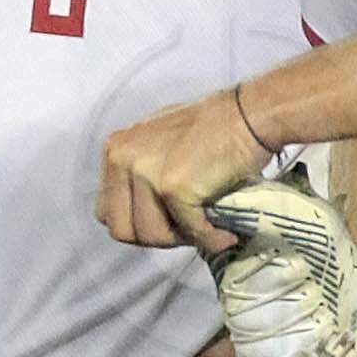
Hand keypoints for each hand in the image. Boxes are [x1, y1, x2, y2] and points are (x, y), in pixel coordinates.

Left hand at [97, 88, 263, 249]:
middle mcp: (122, 158)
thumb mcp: (159, 143)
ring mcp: (145, 172)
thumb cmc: (214, 130)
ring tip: (206, 229)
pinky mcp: (172, 187)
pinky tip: (224, 235)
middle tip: (187, 230)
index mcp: (115, 150)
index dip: (138, 224)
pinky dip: (209, 239)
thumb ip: (141, 173)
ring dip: (182, 240)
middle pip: (122, 229)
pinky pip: (187, 231)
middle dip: (156, 236)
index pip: (107, 212)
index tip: (167, 222)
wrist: (249, 116)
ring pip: (150, 235)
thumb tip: (140, 213)